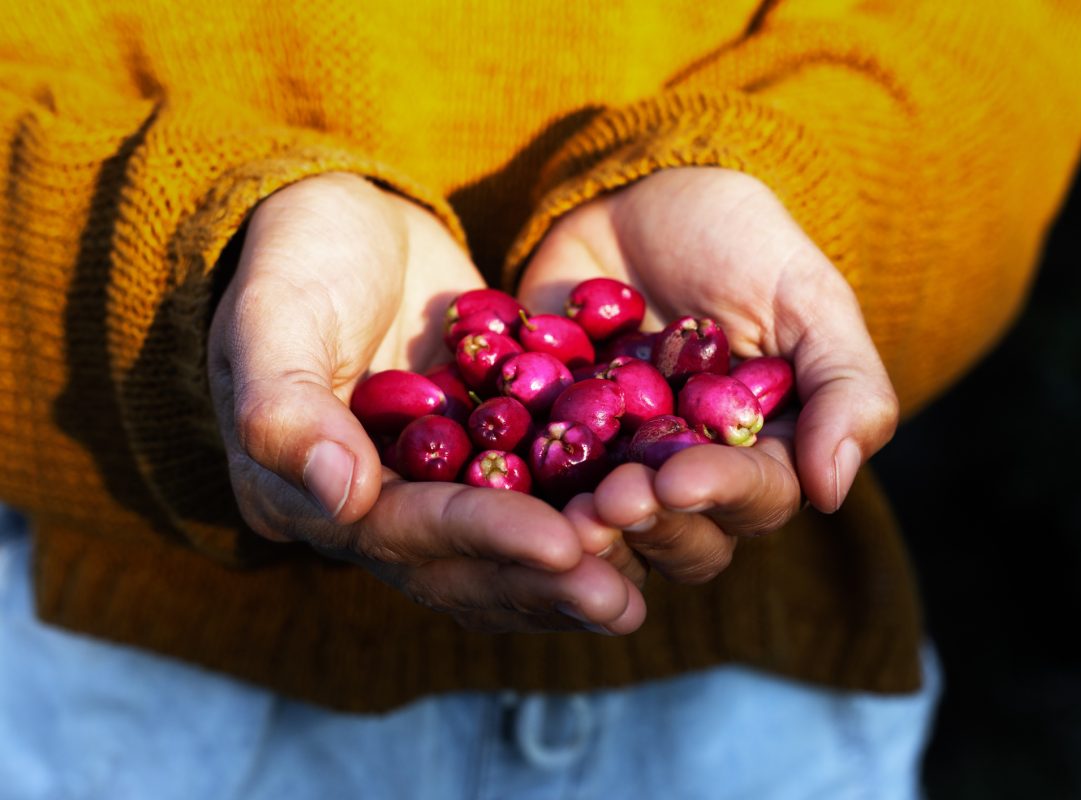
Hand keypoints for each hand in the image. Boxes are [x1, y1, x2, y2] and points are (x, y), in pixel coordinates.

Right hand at [207, 173, 643, 633]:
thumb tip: (341, 501)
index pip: (401, 531)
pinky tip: (648, 528)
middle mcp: (367, 514)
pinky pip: (533, 506)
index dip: (483, 538)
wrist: (346, 223)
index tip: (561, 544)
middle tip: (619, 599)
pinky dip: (583, 522)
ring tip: (638, 591)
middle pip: (458, 569)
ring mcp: (427, 492)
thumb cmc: (296, 256)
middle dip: (538, 583)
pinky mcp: (478, 463)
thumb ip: (286, 405)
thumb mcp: (275, 314)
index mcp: (301, 494)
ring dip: (568, 575)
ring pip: (500, 557)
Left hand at [517, 167, 897, 582]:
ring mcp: (619, 466)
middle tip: (611, 499)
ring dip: (591, 530)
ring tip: (567, 509)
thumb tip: (831, 493)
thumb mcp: (806, 297)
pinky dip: (526, 496)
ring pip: (613, 533)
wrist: (638, 196)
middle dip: (650, 523)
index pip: (755, 498)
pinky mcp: (552, 445)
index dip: (719, 495)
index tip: (678, 478)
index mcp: (764, 452)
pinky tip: (506, 491)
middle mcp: (693, 475)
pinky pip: (538, 489)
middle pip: (683, 538)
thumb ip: (843, 388)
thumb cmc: (738, 242)